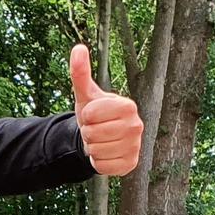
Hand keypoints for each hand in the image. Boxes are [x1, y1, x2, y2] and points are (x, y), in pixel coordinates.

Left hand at [69, 44, 142, 176]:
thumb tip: (78, 48)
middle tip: (96, 130)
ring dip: (93, 148)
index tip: (94, 115)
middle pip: (93, 134)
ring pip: (96, 151)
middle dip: (88, 133)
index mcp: (128, 106)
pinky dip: (98, 162)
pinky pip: (102, 166)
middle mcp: (137, 125)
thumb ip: (80, 73)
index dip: (86, 116)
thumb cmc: (95, 113)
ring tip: (101, 141)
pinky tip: (106, 153)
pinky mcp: (130, 164)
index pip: (92, 115)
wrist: (101, 137)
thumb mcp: (86, 94)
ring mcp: (136, 146)